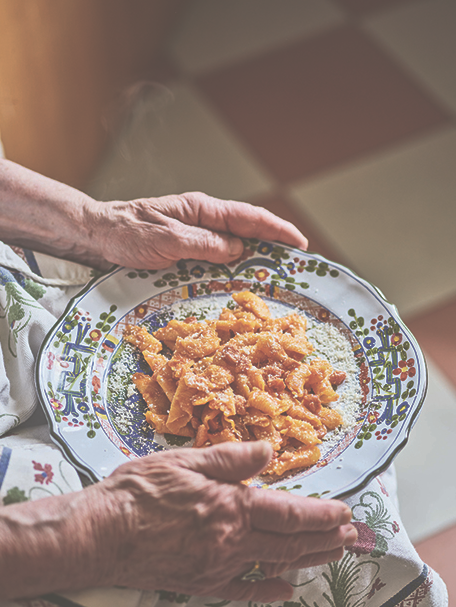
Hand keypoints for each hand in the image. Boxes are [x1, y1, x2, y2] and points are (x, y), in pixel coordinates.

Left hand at [87, 192, 307, 269]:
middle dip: (274, 246)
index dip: (278, 229)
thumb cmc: (126, 233)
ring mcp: (195, 236)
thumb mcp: (165, 239)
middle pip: (247, 231)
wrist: (97, 236)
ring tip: (276, 278)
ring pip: (234, 247)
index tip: (300, 244)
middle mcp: (203, 221)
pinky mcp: (186, 251)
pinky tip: (239, 283)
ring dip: (255, 261)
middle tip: (296, 267)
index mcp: (202, 209)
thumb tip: (238, 249)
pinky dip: (232, 270)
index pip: (248, 216)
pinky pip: (217, 260)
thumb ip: (203, 243)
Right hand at [89, 441, 355, 601]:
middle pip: (290, 543)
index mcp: (230, 506)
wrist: (101, 535)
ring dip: (307, 559)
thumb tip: (268, 450)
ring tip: (332, 554)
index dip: (321, 515)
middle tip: (350, 536)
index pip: (289, 513)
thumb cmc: (140, 491)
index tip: (345, 513)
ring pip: (274, 566)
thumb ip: (230, 458)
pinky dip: (269, 589)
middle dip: (324, 538)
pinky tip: (286, 588)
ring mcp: (218, 568)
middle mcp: (231, 542)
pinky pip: (244, 591)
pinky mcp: (201, 584)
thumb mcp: (184, 461)